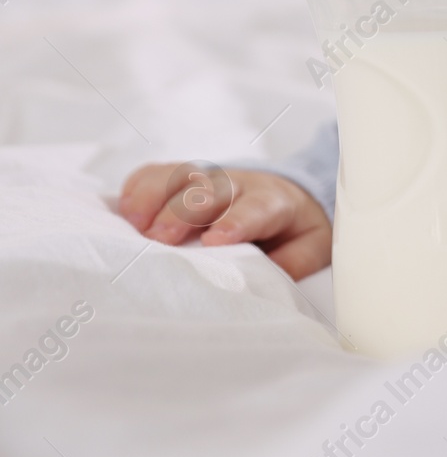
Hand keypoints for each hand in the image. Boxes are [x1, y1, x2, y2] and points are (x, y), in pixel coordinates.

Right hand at [118, 163, 331, 278]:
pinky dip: (138, 188)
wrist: (291, 195)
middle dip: (183, 210)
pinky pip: (156, 174)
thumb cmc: (295, 228)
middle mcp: (239, 184)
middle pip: (208, 189)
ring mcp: (208, 178)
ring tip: (133, 224)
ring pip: (178, 175)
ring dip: (153, 196)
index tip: (214, 241)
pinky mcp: (183, 179)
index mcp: (274, 201)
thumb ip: (292, 263)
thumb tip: (260, 282)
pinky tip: (124, 211)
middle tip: (161, 238)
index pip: (255, 207)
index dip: (235, 222)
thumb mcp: (311, 248)